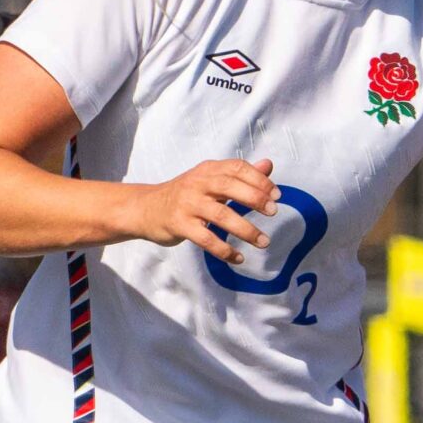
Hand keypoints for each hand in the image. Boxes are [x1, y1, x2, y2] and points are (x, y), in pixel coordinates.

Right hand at [125, 157, 277, 259]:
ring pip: (220, 215)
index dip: (259, 179)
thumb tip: (269, 165)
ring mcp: (187, 204)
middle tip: (273, 212)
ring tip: (263, 242)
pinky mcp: (179, 225)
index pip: (237, 167)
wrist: (146, 208)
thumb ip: (241, 174)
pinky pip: (206, 239)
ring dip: (245, 230)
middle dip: (254, 198)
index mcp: (208, 170)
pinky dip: (224, 250)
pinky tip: (238, 258)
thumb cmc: (187, 195)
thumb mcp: (211, 180)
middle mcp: (197, 184)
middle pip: (229, 186)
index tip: (276, 195)